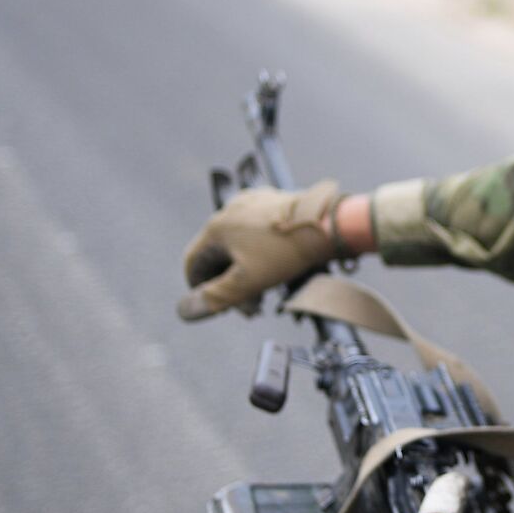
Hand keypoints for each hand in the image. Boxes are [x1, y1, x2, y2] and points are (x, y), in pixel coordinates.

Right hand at [176, 180, 340, 320]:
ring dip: (246, 273)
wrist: (328, 224)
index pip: (193, 263)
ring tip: (265, 294)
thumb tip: (184, 310)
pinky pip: (257, 234)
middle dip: (229, 285)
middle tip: (251, 308)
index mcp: (216, 228)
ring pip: (239, 245)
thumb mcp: (248, 282)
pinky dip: (259, 254)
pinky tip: (277, 270)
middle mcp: (230, 210)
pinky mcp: (273, 202)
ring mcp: (252, 203)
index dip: (200, 290)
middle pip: (217, 255)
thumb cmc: (287, 252)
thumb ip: (215, 298)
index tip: (219, 308)